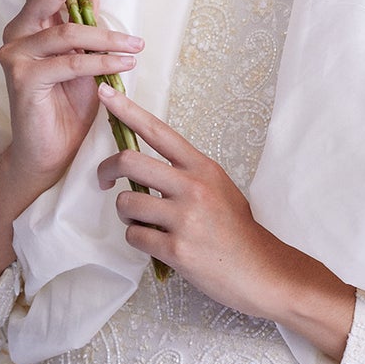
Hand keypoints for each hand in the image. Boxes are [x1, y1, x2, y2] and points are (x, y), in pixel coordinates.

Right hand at [0, 0, 144, 198]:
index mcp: (33, 22)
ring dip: (107, 38)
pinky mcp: (21, 78)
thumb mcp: (86, 59)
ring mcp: (14, 54)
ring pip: (66, 30)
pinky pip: (68, 61)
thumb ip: (85, 25)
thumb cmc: (68, 106)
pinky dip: (101, 62)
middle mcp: (18, 32)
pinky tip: (123, 66)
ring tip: (136, 47)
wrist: (48, 154)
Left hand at [94, 83, 293, 318]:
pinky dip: (138, 239)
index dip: (127, 110)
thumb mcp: (219, 188)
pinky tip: (156, 243)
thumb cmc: (236, 230)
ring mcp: (184, 218)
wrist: (260, 269)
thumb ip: (186, 175)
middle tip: (104, 181)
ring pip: (126, 203)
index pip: (158, 131)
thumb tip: (146, 169)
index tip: (104, 93)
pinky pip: (135, 236)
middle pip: (129, 161)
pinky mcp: (176, 248)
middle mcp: (192, 187)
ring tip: (142, 222)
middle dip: (106, 170)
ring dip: (126, 214)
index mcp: (202, 168)